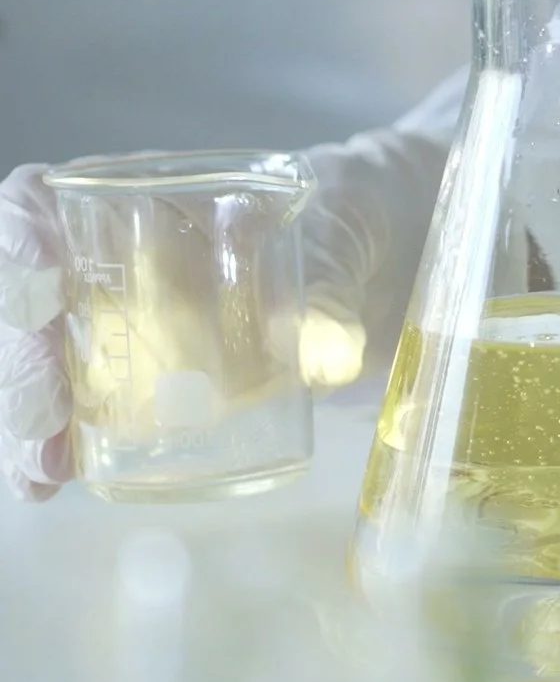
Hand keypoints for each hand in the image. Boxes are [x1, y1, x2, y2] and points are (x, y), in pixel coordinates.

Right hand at [0, 130, 445, 499]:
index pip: (42, 203)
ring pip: (48, 364)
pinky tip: (54, 484)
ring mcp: (132, 322)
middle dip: (24, 361)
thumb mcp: (348, 219)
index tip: (44, 290)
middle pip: (29, 302)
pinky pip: (94, 409)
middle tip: (49, 416)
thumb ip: (327, 262)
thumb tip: (304, 332)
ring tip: (44, 470)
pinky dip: (68, 447)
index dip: (18, 243)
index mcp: (146, 197)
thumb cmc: (359, 209)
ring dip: (32, 418)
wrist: (398, 250)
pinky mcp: (161, 381)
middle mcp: (117, 259)